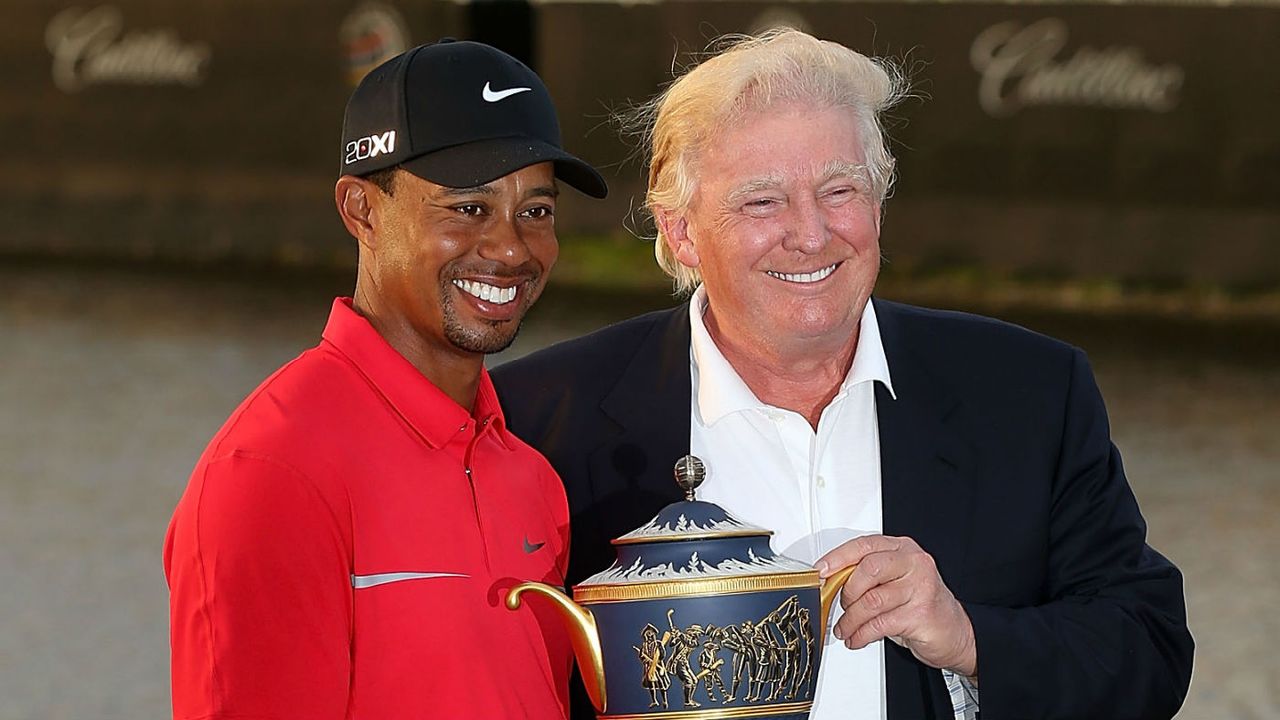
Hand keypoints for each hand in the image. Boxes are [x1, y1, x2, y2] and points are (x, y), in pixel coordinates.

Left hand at [817, 535, 976, 676]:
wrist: (956, 631)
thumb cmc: (920, 604)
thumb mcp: (894, 581)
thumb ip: (868, 575)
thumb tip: (830, 581)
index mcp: (903, 549)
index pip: (864, 545)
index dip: (838, 557)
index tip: (820, 571)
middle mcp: (914, 563)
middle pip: (868, 568)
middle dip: (847, 591)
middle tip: (841, 606)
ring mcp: (920, 588)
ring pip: (871, 601)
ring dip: (850, 620)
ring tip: (844, 629)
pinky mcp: (921, 614)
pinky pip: (879, 624)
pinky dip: (861, 634)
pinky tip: (857, 639)